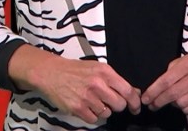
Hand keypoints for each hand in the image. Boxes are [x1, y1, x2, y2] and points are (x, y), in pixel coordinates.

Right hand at [9, 46, 141, 122]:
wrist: (52, 73)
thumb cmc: (76, 70)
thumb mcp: (97, 68)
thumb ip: (115, 80)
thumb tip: (135, 92)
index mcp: (105, 72)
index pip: (128, 91)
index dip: (135, 102)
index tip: (135, 107)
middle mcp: (97, 84)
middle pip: (120, 105)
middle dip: (117, 106)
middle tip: (110, 102)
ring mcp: (87, 97)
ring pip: (106, 114)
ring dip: (102, 110)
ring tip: (93, 101)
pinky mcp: (78, 108)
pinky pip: (94, 119)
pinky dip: (91, 115)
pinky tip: (85, 106)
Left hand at [141, 43, 187, 114]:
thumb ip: (174, 68)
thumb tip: (159, 83)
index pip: (166, 81)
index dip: (153, 91)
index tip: (146, 98)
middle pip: (172, 94)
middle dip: (158, 101)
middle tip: (152, 104)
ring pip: (181, 104)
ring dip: (172, 104)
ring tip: (170, 100)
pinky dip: (183, 107)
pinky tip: (181, 102)